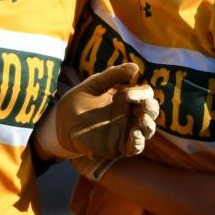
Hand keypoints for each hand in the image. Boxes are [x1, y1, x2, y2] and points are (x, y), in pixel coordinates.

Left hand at [44, 63, 159, 158]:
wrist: (63, 122)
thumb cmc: (79, 100)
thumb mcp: (94, 84)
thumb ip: (113, 75)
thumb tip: (136, 67)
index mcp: (127, 97)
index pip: (145, 94)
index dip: (142, 94)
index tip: (128, 95)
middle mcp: (130, 113)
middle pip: (151, 111)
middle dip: (151, 109)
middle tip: (144, 107)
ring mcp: (126, 130)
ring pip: (148, 130)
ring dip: (149, 126)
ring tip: (142, 122)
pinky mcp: (119, 146)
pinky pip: (136, 147)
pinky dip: (138, 142)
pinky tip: (135, 136)